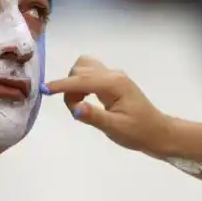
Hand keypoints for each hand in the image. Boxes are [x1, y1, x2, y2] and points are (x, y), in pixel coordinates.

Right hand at [45, 55, 170, 154]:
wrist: (157, 132)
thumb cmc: (137, 132)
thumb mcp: (114, 127)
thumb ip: (93, 116)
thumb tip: (75, 108)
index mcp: (114, 84)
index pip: (82, 80)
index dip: (62, 85)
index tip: (44, 90)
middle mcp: (113, 75)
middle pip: (81, 70)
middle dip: (69, 87)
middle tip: (75, 111)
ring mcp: (114, 76)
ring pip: (85, 68)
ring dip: (75, 84)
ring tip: (80, 106)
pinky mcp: (113, 82)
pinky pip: (90, 74)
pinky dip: (81, 84)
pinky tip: (86, 101)